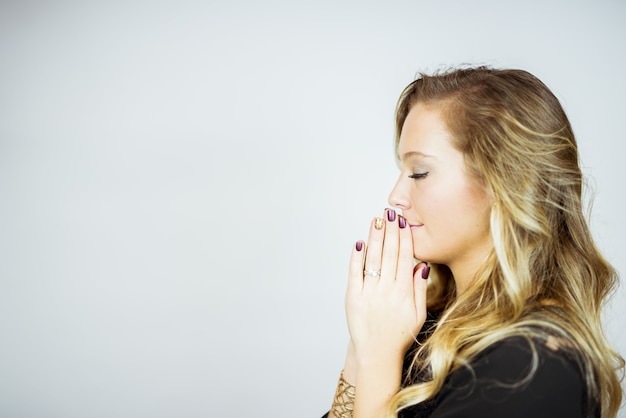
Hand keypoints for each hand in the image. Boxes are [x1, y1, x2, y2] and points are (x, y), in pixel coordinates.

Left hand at [345, 208, 428, 364]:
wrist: (378, 354)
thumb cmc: (399, 335)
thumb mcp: (418, 314)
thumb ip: (419, 289)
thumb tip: (421, 266)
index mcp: (404, 291)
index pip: (404, 256)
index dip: (404, 237)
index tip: (403, 221)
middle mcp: (387, 289)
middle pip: (389, 253)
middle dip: (390, 230)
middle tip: (390, 212)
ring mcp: (369, 292)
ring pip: (373, 259)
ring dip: (375, 238)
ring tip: (376, 220)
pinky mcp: (353, 297)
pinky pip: (355, 273)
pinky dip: (356, 257)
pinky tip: (359, 243)